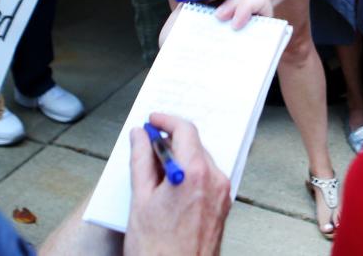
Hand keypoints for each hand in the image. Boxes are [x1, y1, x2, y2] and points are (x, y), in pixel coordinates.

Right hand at [125, 113, 230, 255]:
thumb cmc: (158, 250)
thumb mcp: (140, 200)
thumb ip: (141, 160)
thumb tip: (139, 137)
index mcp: (195, 174)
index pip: (185, 130)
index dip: (166, 120)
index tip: (152, 121)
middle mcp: (215, 180)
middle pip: (195, 144)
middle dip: (171, 140)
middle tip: (147, 144)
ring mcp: (222, 194)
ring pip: (201, 161)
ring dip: (180, 158)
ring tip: (155, 171)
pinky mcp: (223, 206)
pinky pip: (207, 178)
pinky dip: (190, 174)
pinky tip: (171, 187)